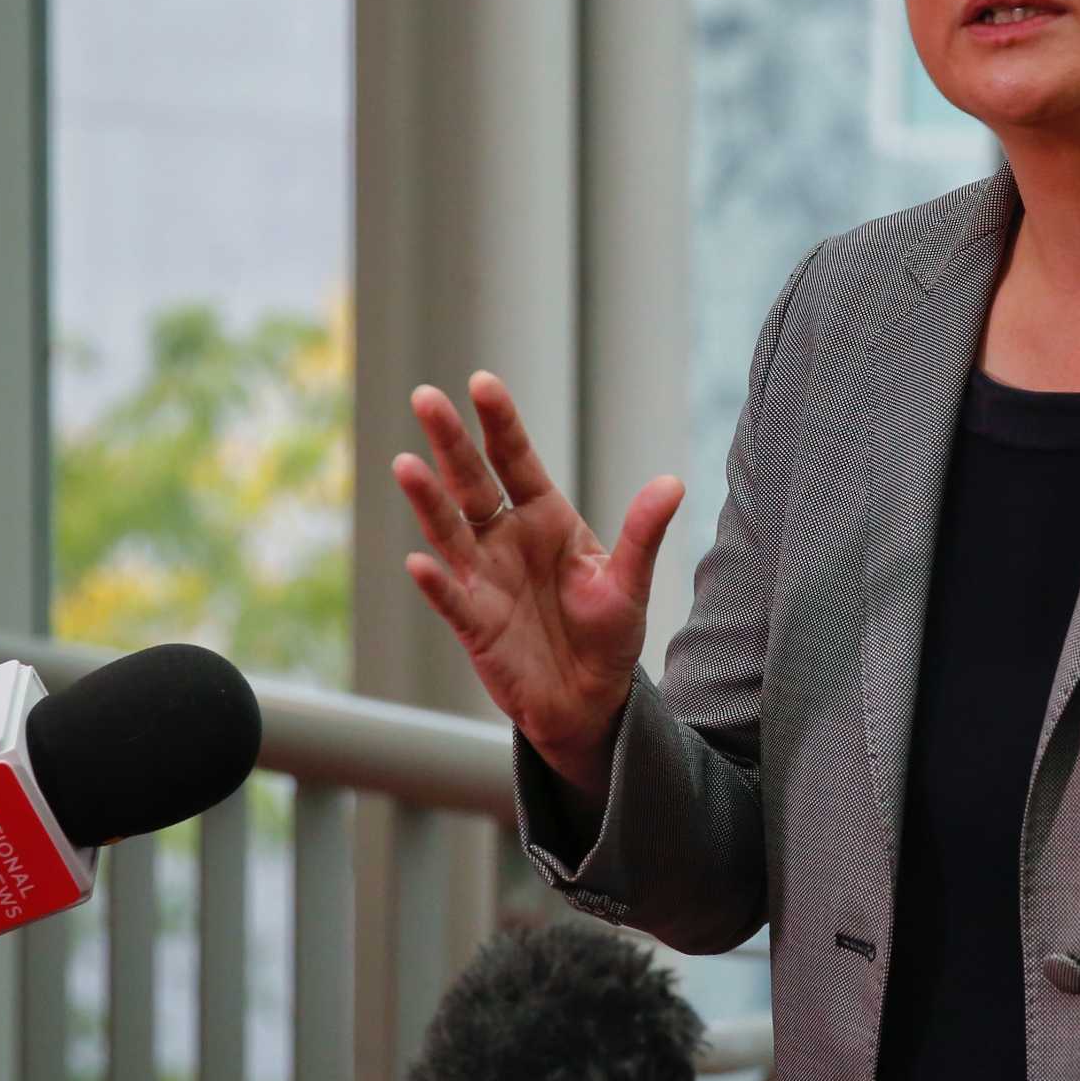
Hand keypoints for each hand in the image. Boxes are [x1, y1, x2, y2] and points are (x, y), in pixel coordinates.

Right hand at [393, 371, 683, 790]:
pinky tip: (419, 562)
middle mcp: (506, 539)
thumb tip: (672, 482)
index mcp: (545, 517)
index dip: (500, 423)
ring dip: (428, 501)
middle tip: (425, 396)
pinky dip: (436, 582)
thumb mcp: (630, 582)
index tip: (482, 382)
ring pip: (450, 531)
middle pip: (471, 482)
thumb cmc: (607, 634)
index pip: (516, 460)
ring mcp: (485, 578)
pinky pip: (452, 598)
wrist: (590, 698)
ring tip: (407, 465)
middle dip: (450, 441)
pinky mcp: (475, 624)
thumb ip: (643, 534)